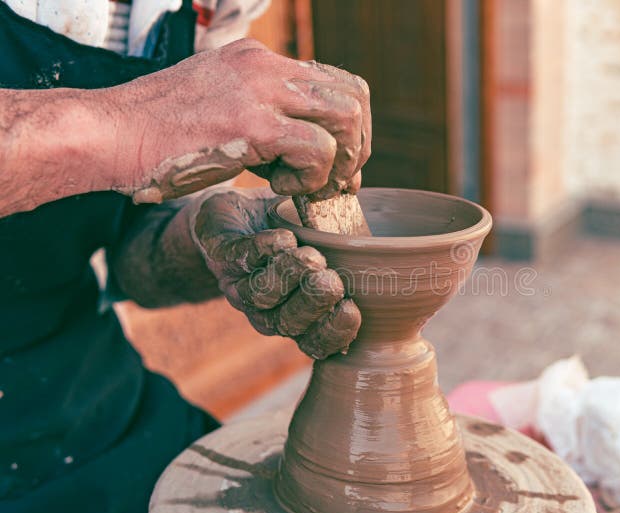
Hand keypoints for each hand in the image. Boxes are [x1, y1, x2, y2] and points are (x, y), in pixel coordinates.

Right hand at [109, 38, 370, 202]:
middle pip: (354, 95)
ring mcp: (260, 90)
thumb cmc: (155, 135)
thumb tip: (307, 151)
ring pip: (346, 116)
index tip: (337, 165)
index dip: (349, 128)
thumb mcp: (217, 110)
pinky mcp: (251, 124)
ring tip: (307, 185)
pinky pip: (317, 149)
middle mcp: (266, 66)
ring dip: (339, 161)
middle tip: (335, 181)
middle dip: (356, 147)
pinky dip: (311, 177)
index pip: (335, 82)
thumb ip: (263, 119)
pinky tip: (279, 188)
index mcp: (259, 61)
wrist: (106, 134)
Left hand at [191, 188, 360, 358]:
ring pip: (262, 295)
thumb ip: (360, 250)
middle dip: (312, 304)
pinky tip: (284, 238)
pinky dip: (262, 249)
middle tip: (331, 281)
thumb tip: (405, 248)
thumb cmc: (293, 233)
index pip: (317, 342)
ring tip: (309, 255)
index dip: (334, 332)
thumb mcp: (330, 244)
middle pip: (289, 323)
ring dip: (288, 275)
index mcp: (299, 317)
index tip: (352, 309)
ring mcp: (243, 285)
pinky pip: (238, 259)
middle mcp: (270, 310)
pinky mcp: (222, 256)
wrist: (234, 218)